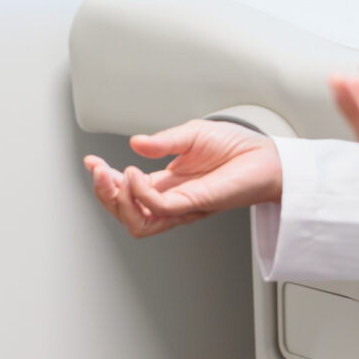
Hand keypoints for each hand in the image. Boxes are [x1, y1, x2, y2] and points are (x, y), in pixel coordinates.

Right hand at [83, 118, 281, 237]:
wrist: (266, 156)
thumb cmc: (236, 148)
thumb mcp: (190, 135)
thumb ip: (161, 142)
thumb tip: (135, 143)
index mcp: (167, 184)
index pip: (127, 192)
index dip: (104, 181)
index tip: (91, 163)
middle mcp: (172, 199)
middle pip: (126, 214)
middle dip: (105, 195)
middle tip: (99, 173)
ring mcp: (182, 206)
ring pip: (138, 223)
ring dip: (118, 202)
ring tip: (114, 178)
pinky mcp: (195, 205)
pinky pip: (159, 208)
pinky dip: (140, 194)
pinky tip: (134, 175)